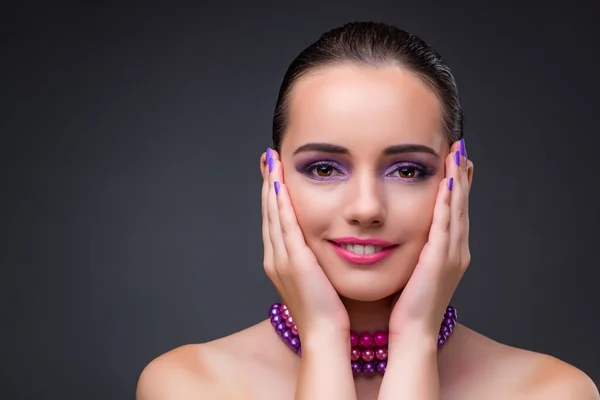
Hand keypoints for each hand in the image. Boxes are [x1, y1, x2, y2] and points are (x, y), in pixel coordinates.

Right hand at [261, 148, 349, 338]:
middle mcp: (275, 257)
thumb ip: (314, 259)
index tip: (274, 172)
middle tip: (267, 157)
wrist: (325, 335)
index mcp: (280, 261)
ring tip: (270, 160)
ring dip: (270, 185)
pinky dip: (279, 203)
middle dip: (267, 183)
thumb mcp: (316, 279)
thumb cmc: (327, 310)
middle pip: (269, 212)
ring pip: (273, 214)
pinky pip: (284, 225)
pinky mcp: (293, 260)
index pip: (275, 220)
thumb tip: (321, 244)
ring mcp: (281, 258)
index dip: (272, 195)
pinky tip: (279, 183)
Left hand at [388, 139, 471, 341]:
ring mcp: (452, 256)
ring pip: (456, 210)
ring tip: (457, 154)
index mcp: (449, 254)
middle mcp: (456, 251)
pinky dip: (447, 202)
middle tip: (461, 148)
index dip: (457, 186)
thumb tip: (400, 233)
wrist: (412, 334)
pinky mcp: (440, 261)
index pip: (454, 212)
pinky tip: (446, 182)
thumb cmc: (407, 306)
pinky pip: (445, 225)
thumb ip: (413, 250)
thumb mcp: (413, 270)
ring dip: (458, 181)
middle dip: (462, 176)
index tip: (455, 162)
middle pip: (460, 205)